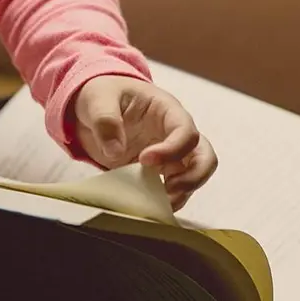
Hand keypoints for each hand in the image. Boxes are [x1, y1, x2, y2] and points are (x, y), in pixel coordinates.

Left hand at [73, 76, 217, 210]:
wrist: (95, 107)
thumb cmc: (103, 94)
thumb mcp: (97, 98)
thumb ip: (105, 120)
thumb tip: (115, 151)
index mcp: (166, 109)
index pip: (186, 131)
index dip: (172, 149)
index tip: (144, 160)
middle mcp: (175, 132)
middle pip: (204, 156)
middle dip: (194, 176)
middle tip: (168, 189)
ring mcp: (170, 153)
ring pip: (194, 175)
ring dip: (182, 192)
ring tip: (159, 202)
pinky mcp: (158, 171)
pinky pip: (175, 187)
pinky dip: (168, 199)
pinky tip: (151, 205)